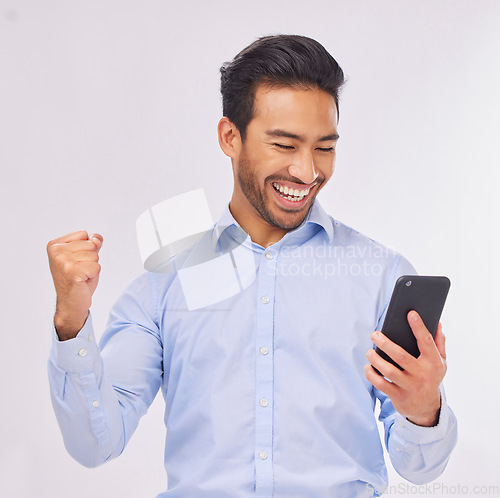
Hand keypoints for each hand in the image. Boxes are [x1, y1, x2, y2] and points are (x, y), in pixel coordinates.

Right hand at [47, 230, 102, 339]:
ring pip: (95, 256)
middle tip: (81, 271)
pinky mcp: (72, 271)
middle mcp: (56, 251)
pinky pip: (97, 266)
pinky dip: (94, 275)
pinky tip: (83, 281)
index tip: (77, 261)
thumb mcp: (85, 256)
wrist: (71, 302)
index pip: (84, 234)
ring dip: (92, 268)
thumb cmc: (77, 279)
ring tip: (82, 276)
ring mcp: (63, 261)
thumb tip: (97, 237)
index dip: (87, 249)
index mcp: (55, 245)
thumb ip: (92, 243)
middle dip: (91, 259)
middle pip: (91, 244)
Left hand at [364, 311, 446, 426]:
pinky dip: (371, 374)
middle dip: (385, 343)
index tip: (410, 313)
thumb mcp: (440, 362)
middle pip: (401, 356)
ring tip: (368, 352)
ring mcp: (410, 386)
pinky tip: (367, 367)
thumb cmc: (430, 377)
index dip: (418, 326)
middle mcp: (422, 374)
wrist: (427, 408)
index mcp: (433, 362)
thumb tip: (438, 323)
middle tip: (374, 335)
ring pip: (389, 371)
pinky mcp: (398, 396)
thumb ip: (439, 343)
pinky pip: (381, 384)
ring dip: (375, 359)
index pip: (426, 341)